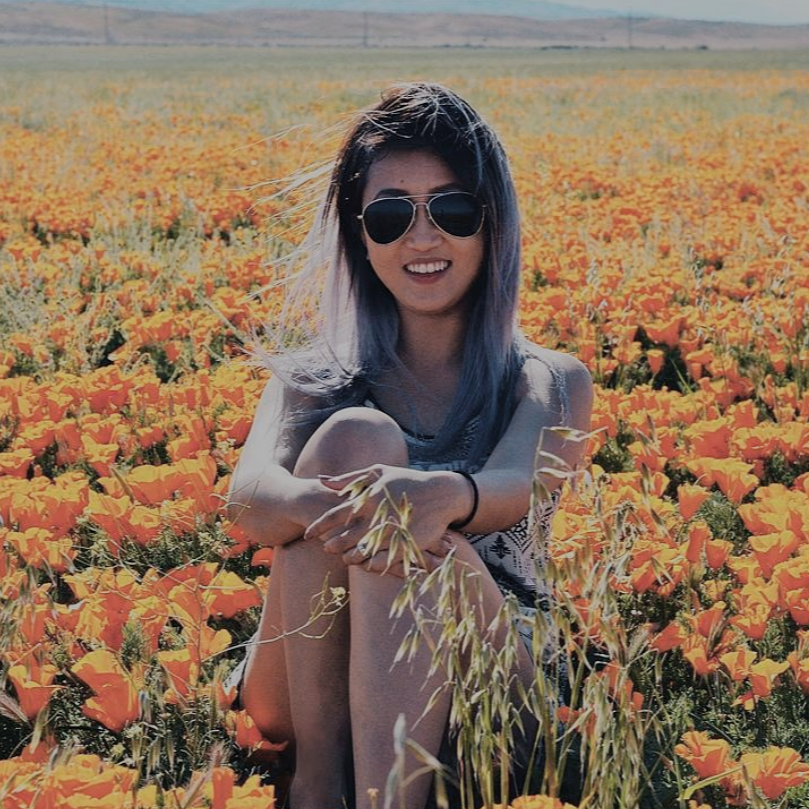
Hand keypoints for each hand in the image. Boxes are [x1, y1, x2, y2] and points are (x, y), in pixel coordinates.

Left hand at [303, 464, 459, 574]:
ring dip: (350, 556)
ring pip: (362, 551)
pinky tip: (367, 564)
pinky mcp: (405, 543)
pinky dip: (372, 563)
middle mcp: (376, 516)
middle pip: (346, 536)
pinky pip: (384, 559)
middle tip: (325, 549)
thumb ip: (349, 479)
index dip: (319, 526)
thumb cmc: (407, 480)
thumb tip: (322, 481)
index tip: (309, 534)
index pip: (336, 515)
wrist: (441, 493)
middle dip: (333, 545)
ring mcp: (391, 531)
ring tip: (344, 557)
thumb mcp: (378, 472)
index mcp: (367, 497)